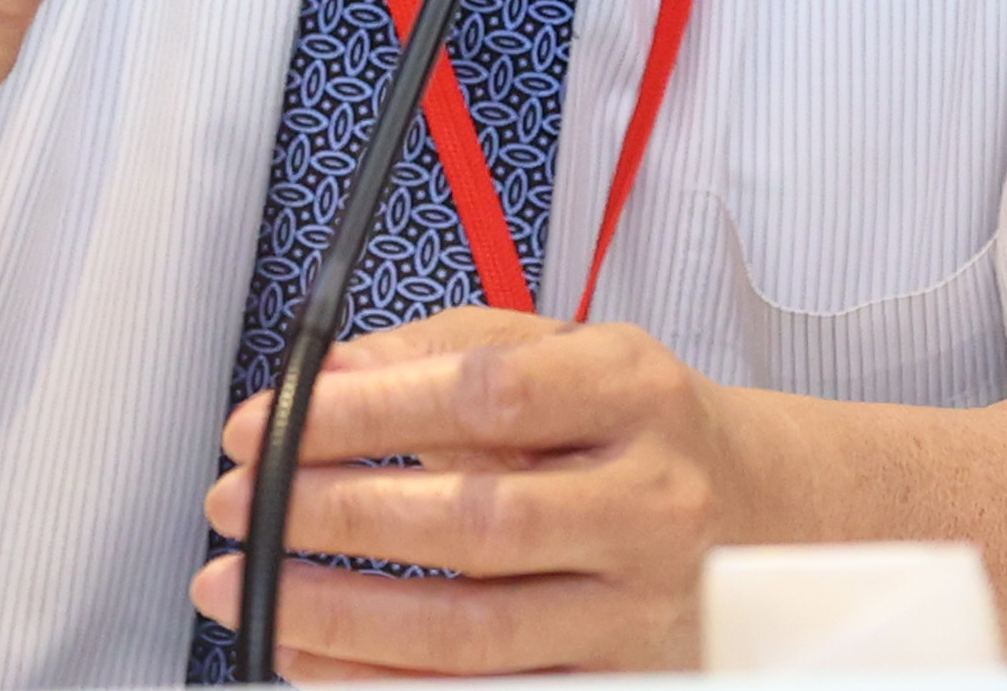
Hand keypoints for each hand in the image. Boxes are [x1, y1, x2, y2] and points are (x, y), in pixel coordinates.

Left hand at [191, 307, 776, 677]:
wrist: (769, 511)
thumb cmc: (643, 426)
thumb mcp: (568, 349)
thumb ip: (441, 349)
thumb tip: (322, 378)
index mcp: (633, 392)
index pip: (485, 393)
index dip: (364, 410)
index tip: (267, 420)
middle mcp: (647, 502)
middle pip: (476, 520)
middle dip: (334, 514)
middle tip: (237, 503)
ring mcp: (638, 609)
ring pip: (473, 633)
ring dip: (338, 616)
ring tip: (245, 589)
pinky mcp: (617, 683)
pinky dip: (383, 682)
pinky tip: (311, 656)